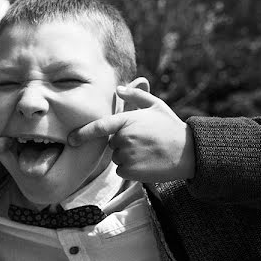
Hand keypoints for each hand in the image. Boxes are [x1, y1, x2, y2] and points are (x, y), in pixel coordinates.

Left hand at [67, 87, 195, 182]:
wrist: (190, 152)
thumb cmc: (171, 127)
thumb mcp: (156, 106)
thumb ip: (135, 95)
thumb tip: (117, 88)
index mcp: (127, 121)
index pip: (98, 127)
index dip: (82, 134)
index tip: (70, 139)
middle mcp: (124, 139)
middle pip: (111, 143)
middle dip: (122, 143)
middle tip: (143, 141)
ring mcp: (127, 156)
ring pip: (117, 158)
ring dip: (126, 156)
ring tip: (147, 152)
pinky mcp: (132, 172)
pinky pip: (122, 171)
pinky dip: (130, 169)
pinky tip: (147, 163)